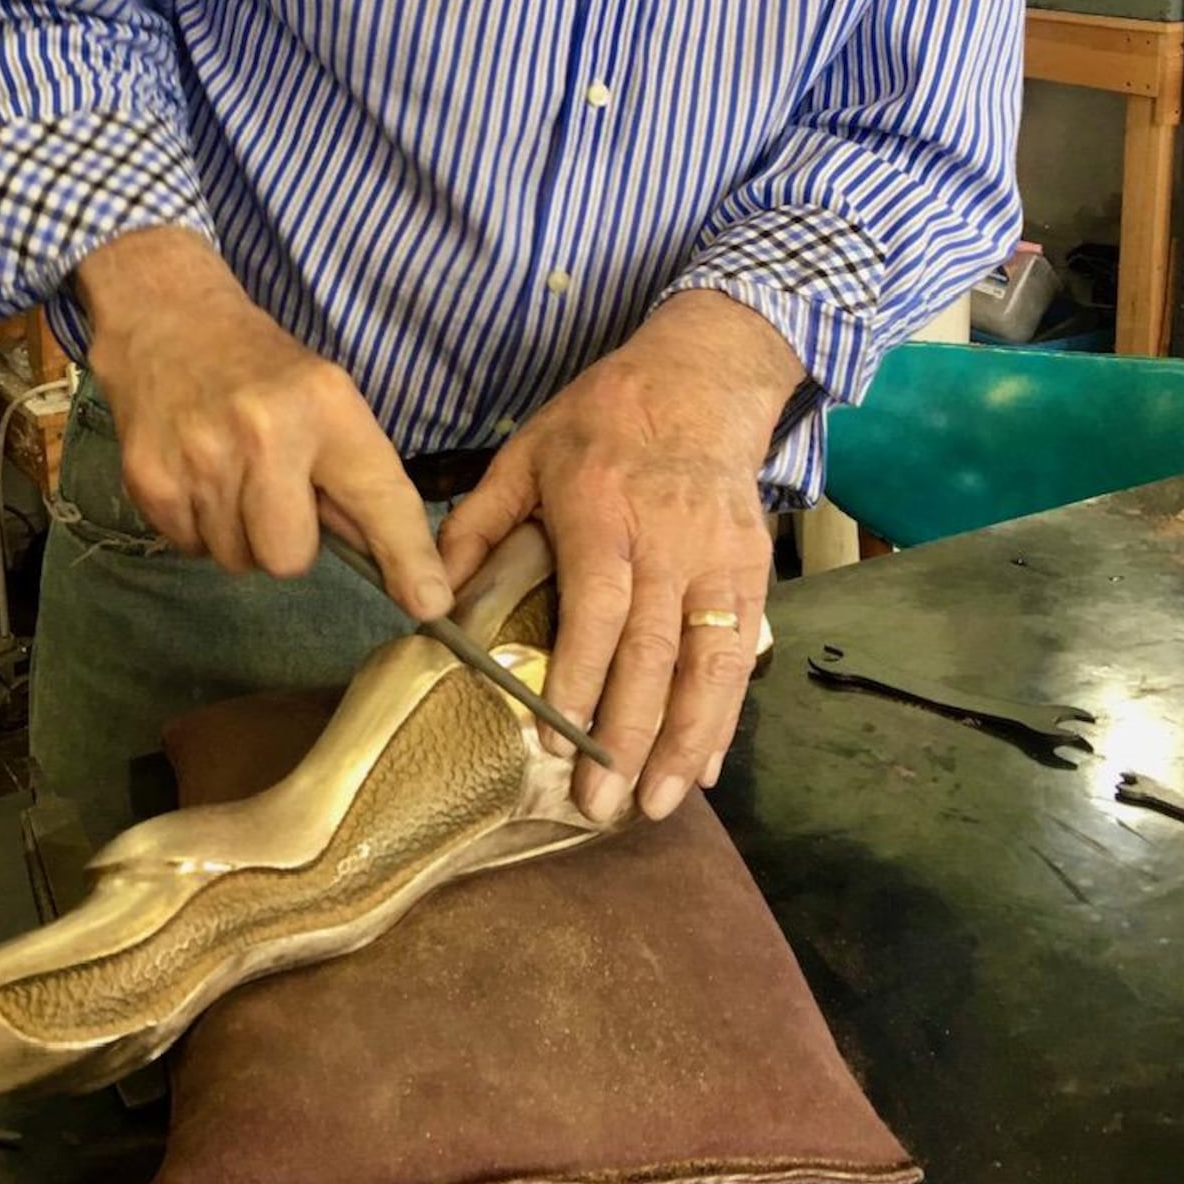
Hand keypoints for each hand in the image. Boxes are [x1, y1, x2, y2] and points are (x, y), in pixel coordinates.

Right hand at [74, 227, 451, 621]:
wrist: (166, 316)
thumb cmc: (259, 364)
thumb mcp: (326, 397)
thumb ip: (355, 479)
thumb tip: (399, 570)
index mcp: (326, 406)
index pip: (378, 496)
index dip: (406, 556)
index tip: (429, 603)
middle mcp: (266, 433)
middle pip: (289, 559)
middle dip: (286, 540)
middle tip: (274, 489)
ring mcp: (202, 459)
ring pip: (238, 559)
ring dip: (239, 532)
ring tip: (230, 472)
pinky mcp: (151, 481)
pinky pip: (191, 549)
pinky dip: (198, 525)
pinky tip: (197, 473)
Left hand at [438, 291, 801, 823]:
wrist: (702, 380)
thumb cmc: (603, 418)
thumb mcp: (526, 453)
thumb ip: (477, 524)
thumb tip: (432, 597)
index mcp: (603, 513)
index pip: (596, 607)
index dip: (580, 674)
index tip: (556, 735)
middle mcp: (667, 544)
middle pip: (652, 652)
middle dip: (628, 736)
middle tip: (600, 803)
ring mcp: (717, 562)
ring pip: (708, 665)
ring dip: (686, 743)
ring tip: (659, 802)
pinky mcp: (751, 573)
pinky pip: (740, 655)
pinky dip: (725, 715)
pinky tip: (708, 765)